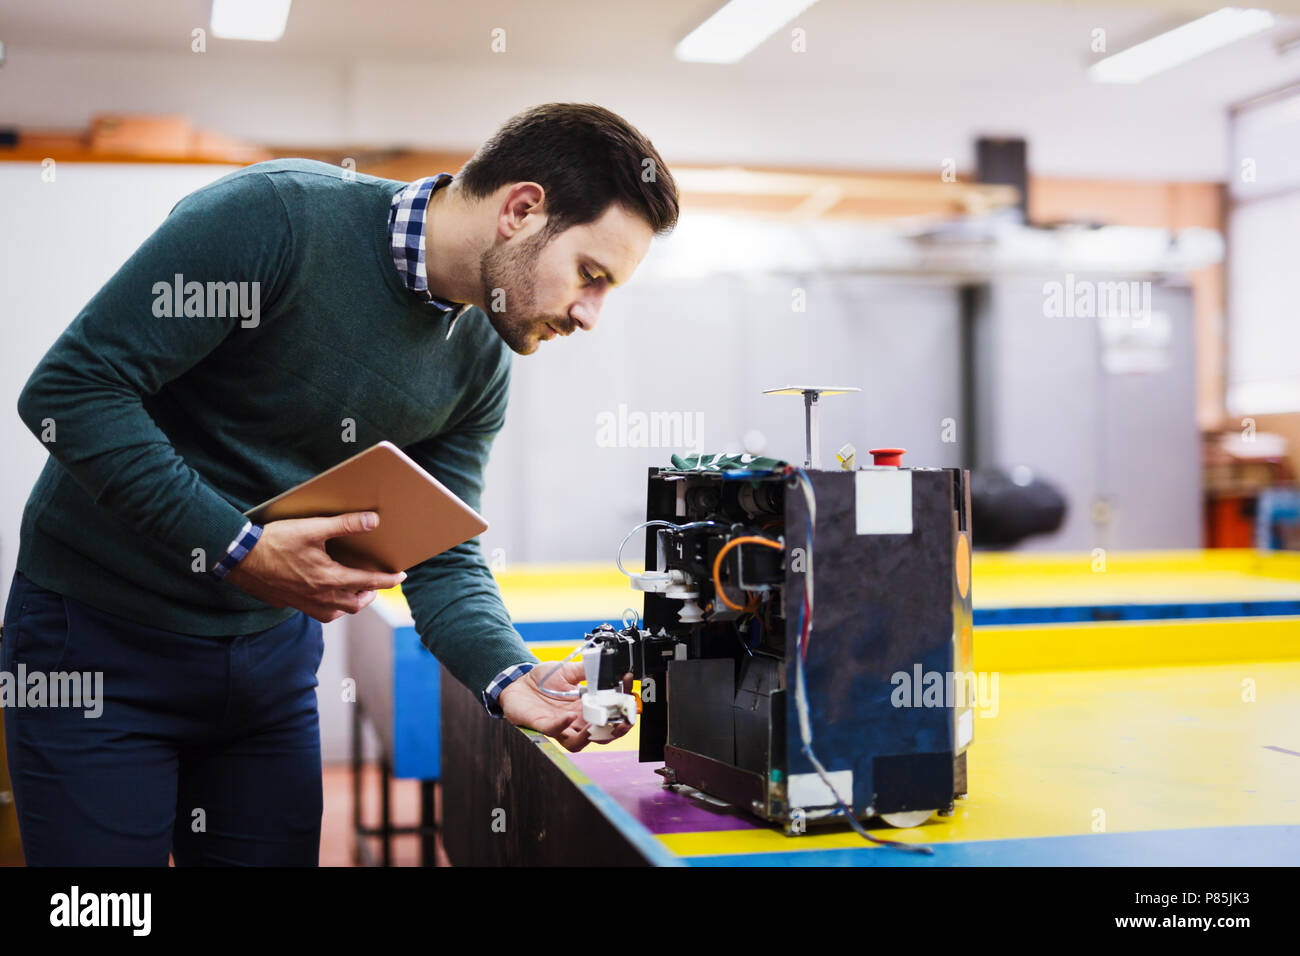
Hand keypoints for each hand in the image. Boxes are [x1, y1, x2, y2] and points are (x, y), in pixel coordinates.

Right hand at [225, 511, 406, 622]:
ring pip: (338, 612)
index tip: (401, 577)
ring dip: (352, 603)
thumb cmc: (274, 542)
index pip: (369, 582)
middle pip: (356, 603)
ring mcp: (305, 603)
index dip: (388, 580)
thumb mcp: (312, 528)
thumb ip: (345, 525)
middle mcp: (320, 596)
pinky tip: (328, 597)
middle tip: (378, 584)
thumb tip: (373, 521)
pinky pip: (319, 614)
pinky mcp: (291, 603)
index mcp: (329, 578)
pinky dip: (332, 608)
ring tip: (357, 591)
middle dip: (371, 594)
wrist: (239, 559)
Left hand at [498, 661, 634, 752]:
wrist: (518, 680)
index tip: (631, 694)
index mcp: (585, 709)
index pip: (609, 716)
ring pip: (578, 743)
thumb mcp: (570, 670)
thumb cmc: (543, 679)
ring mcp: (559, 725)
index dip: (623, 710)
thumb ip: (589, 670)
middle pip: (600, 736)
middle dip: (615, 731)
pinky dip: (563, 725)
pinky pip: (554, 730)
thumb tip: (608, 664)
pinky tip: (570, 715)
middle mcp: (574, 721)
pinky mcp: (542, 725)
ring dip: (591, 736)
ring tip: (600, 724)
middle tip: (624, 720)